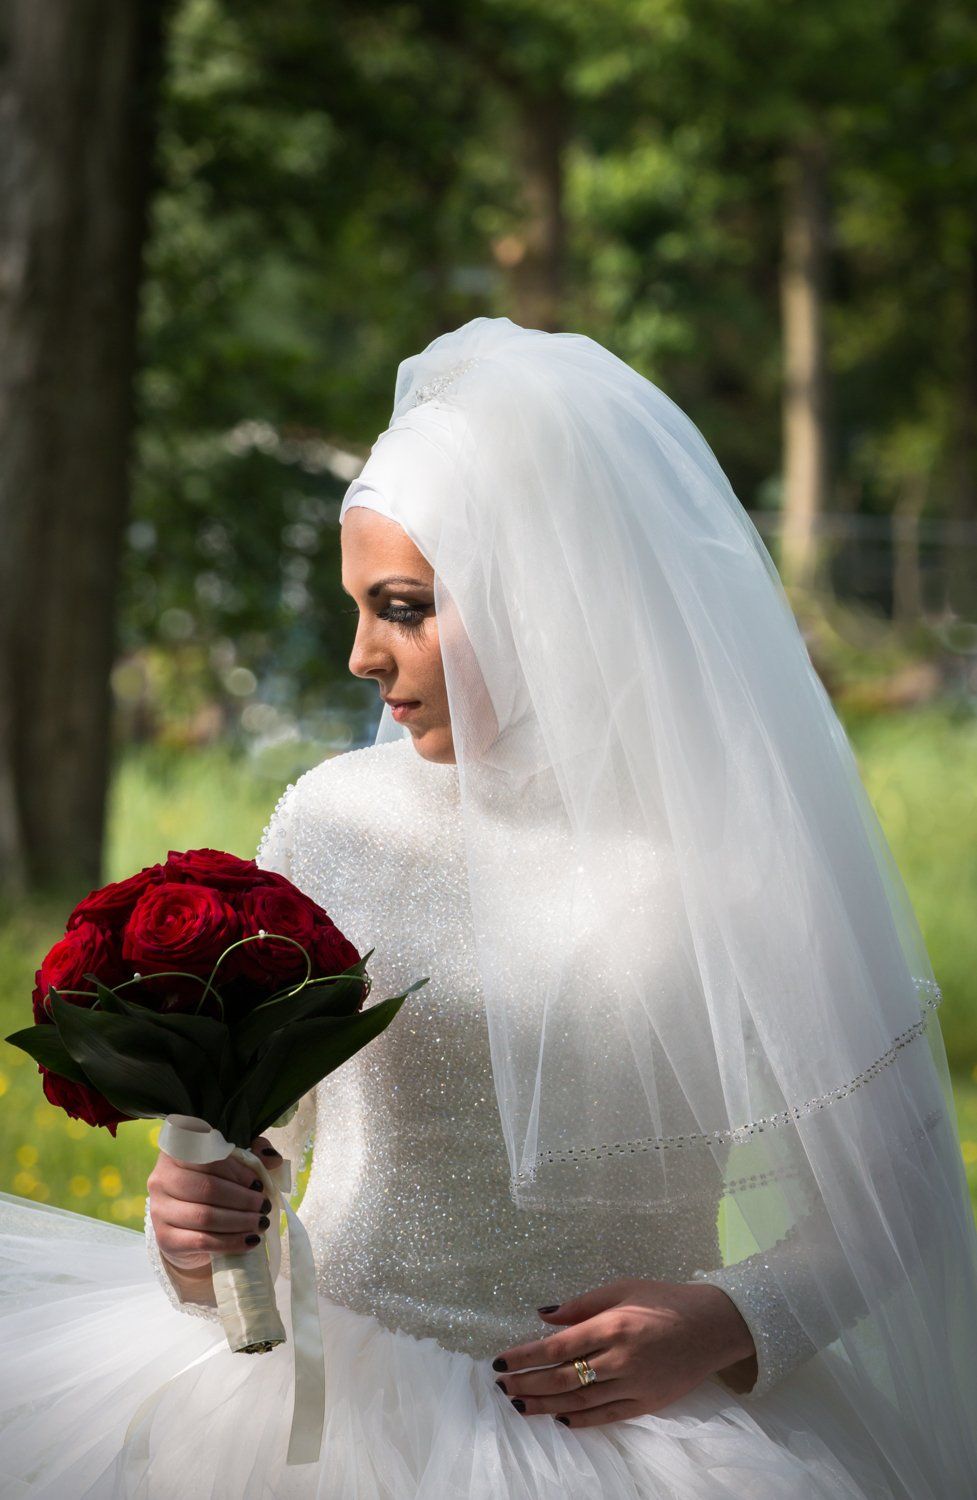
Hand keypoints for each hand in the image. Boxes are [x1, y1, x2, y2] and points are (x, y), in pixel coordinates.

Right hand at [147, 1135, 280, 1277]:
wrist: (187, 1228)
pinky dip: (230, 1242)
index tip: (258, 1183)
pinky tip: (250, 1240)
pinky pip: (202, 1241)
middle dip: (242, 1198)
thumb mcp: (231, 1164)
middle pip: (207, 1188)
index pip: (207, 1157)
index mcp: (175, 1153)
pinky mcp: (165, 1239)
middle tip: (264, 1205)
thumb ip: (252, 1153)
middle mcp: (161, 1179)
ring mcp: (159, 1210)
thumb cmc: (212, 1188)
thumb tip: (272, 1157)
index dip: (236, 1170)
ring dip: (239, 1221)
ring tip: (261, 1222)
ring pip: (205, 1216)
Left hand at [491, 1277, 756, 1427]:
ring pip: (580, 1402)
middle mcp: (620, 1358)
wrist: (712, 1326)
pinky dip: (581, 1421)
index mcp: (612, 1325)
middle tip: (501, 1387)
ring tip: (520, 1406)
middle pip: (562, 1378)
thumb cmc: (663, 1300)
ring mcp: (634, 1384)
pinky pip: (607, 1416)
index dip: (525, 1357)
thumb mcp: (622, 1288)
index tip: (500, 1361)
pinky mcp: (647, 1403)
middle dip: (527, 1384)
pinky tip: (560, 1420)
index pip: (557, 1347)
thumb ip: (581, 1304)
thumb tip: (544, 1315)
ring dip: (546, 1406)